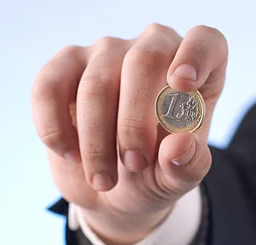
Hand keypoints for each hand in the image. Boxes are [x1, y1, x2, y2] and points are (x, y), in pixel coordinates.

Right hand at [32, 24, 227, 244]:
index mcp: (196, 75)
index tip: (182, 87)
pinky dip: (55, 128)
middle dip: (134, 123)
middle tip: (134, 165)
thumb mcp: (176, 181)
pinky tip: (70, 155)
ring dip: (97, 142)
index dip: (196, 56)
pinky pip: (49, 87)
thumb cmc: (153, 176)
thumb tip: (179, 145)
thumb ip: (187, 166)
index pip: (206, 42)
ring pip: (96, 84)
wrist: (111, 191)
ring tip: (104, 181)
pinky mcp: (64, 68)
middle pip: (143, 63)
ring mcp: (106, 54)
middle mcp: (152, 51)